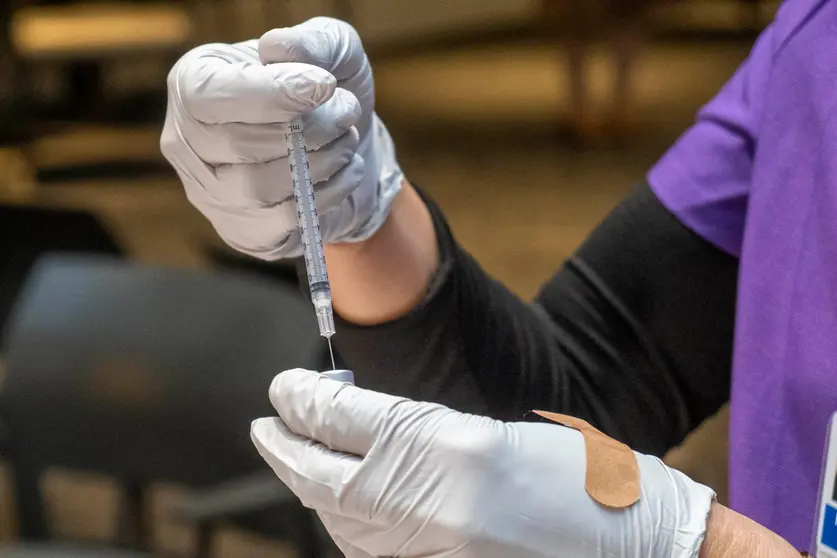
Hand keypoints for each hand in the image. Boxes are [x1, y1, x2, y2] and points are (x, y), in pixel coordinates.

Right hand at [160, 17, 402, 259]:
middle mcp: (187, 143)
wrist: (344, 144)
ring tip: (346, 140)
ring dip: (320, 162)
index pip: (211, 97)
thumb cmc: (326, 90)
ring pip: (259, 188)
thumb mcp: (329, 49)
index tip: (325, 85)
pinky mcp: (243, 232)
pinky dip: (325, 195)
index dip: (272, 94)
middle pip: (240, 146)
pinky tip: (345, 171)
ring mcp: (210, 194)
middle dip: (308, 129)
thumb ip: (310, 42)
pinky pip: (281, 222)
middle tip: (347, 111)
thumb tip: (278, 50)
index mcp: (192, 84)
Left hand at [251, 369, 715, 557]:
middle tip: (266, 423)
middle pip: (328, 477)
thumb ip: (426, 431)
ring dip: (308, 488)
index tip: (282, 389)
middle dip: (287, 448)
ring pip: (340, 522)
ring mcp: (434, 551)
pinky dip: (343, 529)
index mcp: (455, 449)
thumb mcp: (501, 435)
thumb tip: (362, 426)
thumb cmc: (587, 480)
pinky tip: (336, 508)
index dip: (304, 403)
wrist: (642, 549)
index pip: (348, 421)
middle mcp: (435, 507)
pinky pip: (370, 553)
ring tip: (292, 457)